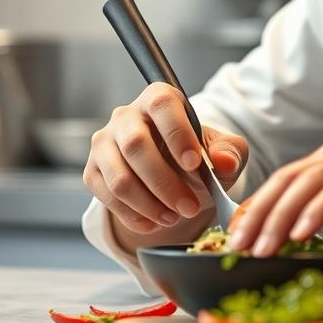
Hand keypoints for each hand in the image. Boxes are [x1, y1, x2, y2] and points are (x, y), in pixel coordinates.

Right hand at [84, 82, 248, 234]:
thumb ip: (230, 152)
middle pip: (136, 146)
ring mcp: (104, 143)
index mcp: (159, 98)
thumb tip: (224, 163)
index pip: (162, 106)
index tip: (195, 163)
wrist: (172, 172)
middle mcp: (126, 115)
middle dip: (165, 183)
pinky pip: (106, 196)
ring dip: (149, 205)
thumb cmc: (196, 153)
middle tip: (190, 208)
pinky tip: (153, 223)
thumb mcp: (222, 150)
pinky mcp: (93, 170)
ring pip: (119, 177)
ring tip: (174, 218)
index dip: (177, 134)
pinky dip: (132, 216)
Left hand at [226, 136, 322, 256]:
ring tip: (261, 247)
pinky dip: (318, 210)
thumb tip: (301, 228)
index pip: (284, 182)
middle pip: (287, 180)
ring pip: (308, 183)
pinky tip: (302, 232)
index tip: (235, 239)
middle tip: (236, 246)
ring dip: (280, 216)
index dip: (256, 208)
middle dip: (257, 214)